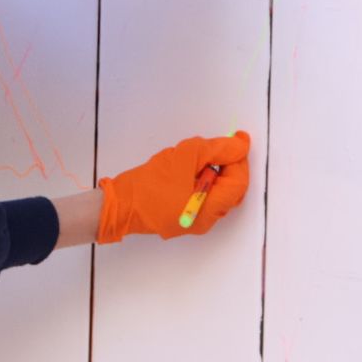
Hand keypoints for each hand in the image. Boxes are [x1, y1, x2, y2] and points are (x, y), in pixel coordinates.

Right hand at [96, 131, 251, 243]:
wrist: (121, 203)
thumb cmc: (152, 181)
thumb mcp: (188, 156)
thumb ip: (218, 150)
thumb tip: (240, 146)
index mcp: (210, 209)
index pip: (239, 182)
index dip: (240, 159)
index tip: (237, 139)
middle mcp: (206, 221)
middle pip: (231, 190)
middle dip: (228, 166)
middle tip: (216, 148)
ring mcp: (194, 222)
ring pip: (217, 193)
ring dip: (214, 172)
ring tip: (196, 158)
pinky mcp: (183, 218)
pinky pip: (203, 198)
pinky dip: (203, 181)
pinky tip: (187, 170)